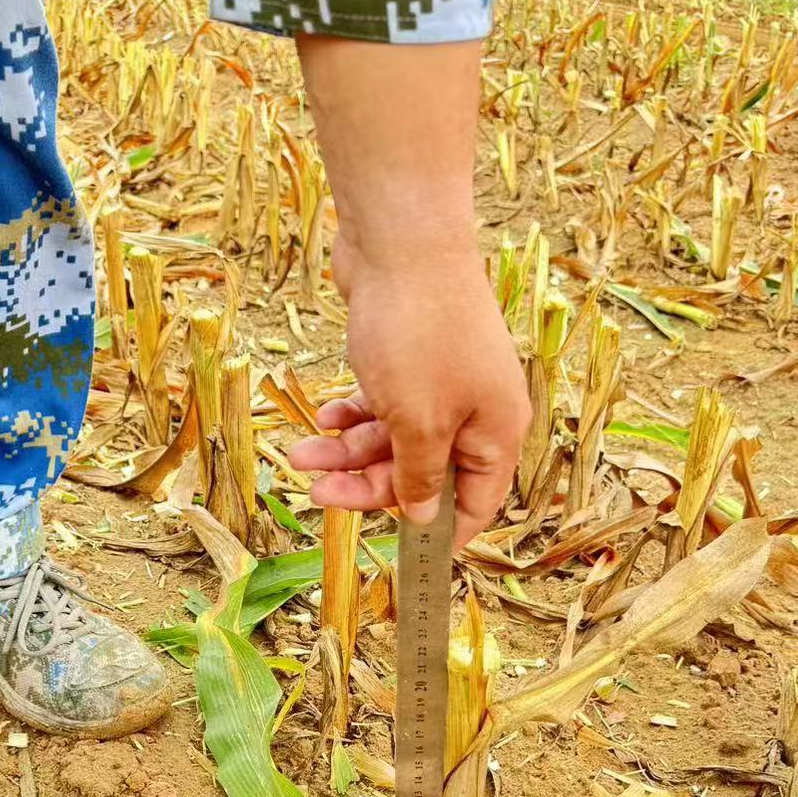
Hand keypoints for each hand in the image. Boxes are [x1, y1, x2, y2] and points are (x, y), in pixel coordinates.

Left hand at [289, 240, 529, 548]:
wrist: (402, 238)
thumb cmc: (420, 332)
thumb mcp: (418, 422)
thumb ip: (419, 475)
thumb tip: (424, 515)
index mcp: (496, 433)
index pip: (476, 504)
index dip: (441, 532)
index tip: (405, 558)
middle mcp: (476, 411)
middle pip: (423, 474)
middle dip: (369, 485)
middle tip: (318, 493)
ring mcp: (443, 383)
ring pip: (394, 439)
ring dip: (347, 452)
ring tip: (301, 453)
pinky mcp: (410, 358)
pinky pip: (382, 405)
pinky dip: (353, 415)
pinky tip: (323, 416)